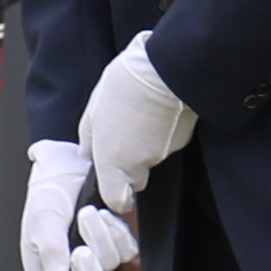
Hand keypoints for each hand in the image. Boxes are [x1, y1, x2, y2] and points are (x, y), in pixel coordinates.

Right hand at [17, 142, 135, 270]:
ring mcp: (95, 255)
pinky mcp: (114, 240)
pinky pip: (126, 249)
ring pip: (110, 267)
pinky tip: (104, 214)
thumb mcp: (41, 219)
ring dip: (101, 240)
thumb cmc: (47, 192)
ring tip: (87, 214)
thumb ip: (50, 251)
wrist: (69, 163)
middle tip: (81, 248)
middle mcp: (71, 268)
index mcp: (46, 270)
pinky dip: (117, 232)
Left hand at [76, 33, 194, 210]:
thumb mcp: (93, 111)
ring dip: (145, 145)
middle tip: (124, 139)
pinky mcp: (182, 140)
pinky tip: (156, 113)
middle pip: (136, 180)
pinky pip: (168, 144)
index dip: (115, 194)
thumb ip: (90, 139)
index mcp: (112, 160)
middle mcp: (139, 163)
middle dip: (130, 168)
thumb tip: (88, 154)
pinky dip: (162, 134)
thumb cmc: (123, 86)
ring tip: (139, 116)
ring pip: (152, 159)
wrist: (163, 69)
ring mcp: (163, 153)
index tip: (111, 183)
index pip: (117, 200)